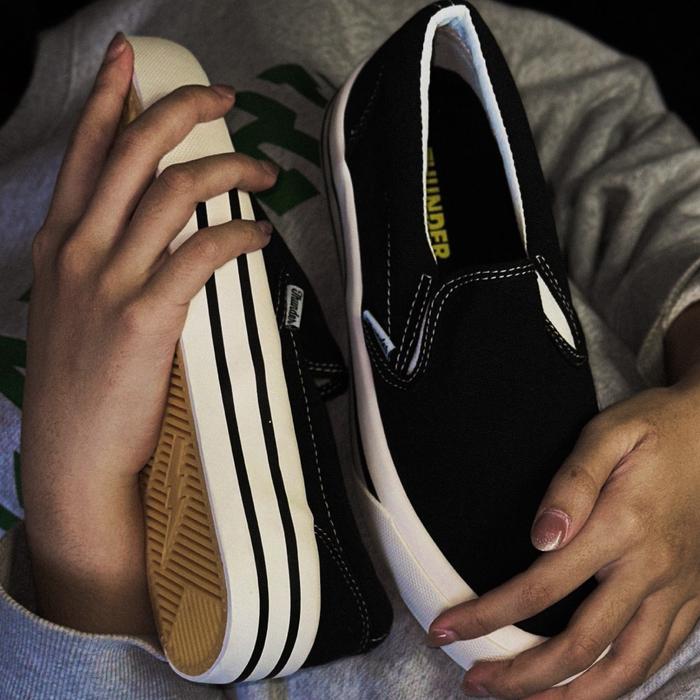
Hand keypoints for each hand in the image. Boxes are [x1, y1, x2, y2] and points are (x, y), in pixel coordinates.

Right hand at [21, 32, 276, 633]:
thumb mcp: (69, 307)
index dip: (109, 97)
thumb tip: (136, 235)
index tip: (132, 62)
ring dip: (228, 168)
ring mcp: (109, 281)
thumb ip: (95, 263)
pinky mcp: (146, 316)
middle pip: (133, 151)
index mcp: (59, 243)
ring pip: (173, 191)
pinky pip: (200, 252)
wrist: (72, 453)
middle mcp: (79, 250)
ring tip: (263, 172)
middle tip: (223, 98)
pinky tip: (259, 232)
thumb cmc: (76, 384)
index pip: (84, 152)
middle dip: (181, 110)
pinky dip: (237, 233)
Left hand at [428, 371, 699, 697]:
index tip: (448, 630)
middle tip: (475, 682)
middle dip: (522, 675)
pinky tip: (590, 688)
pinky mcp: (693, 597)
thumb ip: (572, 483)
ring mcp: (678, 590)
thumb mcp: (607, 435)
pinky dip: (621, 683)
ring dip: (572, 697)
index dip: (488, 616)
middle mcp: (651, 570)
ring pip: (626, 668)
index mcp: (621, 528)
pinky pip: (658, 655)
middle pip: (580, 645)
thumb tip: (542, 536)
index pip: (541, 588)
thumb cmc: (655, 430)